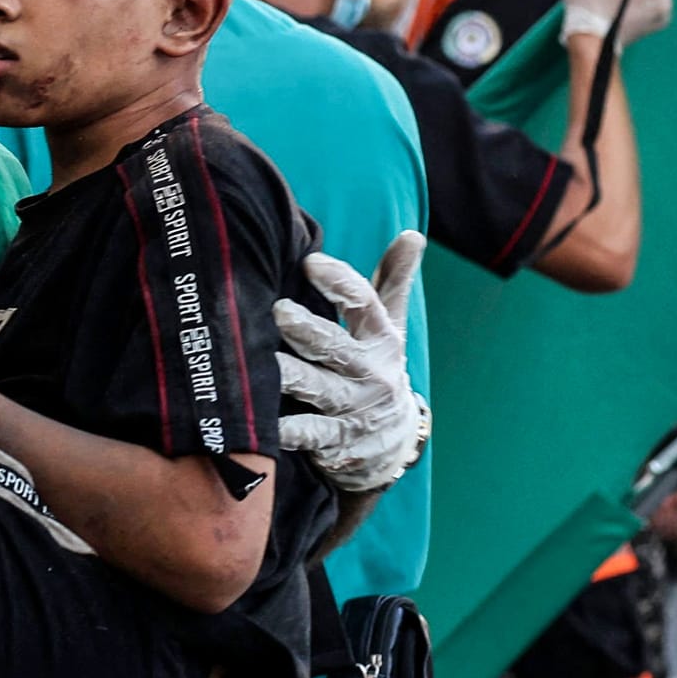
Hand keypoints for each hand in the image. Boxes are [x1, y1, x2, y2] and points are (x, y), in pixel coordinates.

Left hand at [275, 230, 424, 492]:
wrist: (392, 443)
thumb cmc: (377, 368)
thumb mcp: (390, 328)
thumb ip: (392, 282)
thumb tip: (413, 234)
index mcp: (382, 340)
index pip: (366, 305)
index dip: (341, 283)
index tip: (312, 262)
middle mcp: (370, 373)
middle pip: (337, 347)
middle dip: (308, 330)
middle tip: (278, 311)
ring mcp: (353, 408)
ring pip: (318, 389)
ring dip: (290, 376)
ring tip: (264, 363)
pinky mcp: (335, 441)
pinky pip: (310, 435)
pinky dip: (289, 432)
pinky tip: (266, 424)